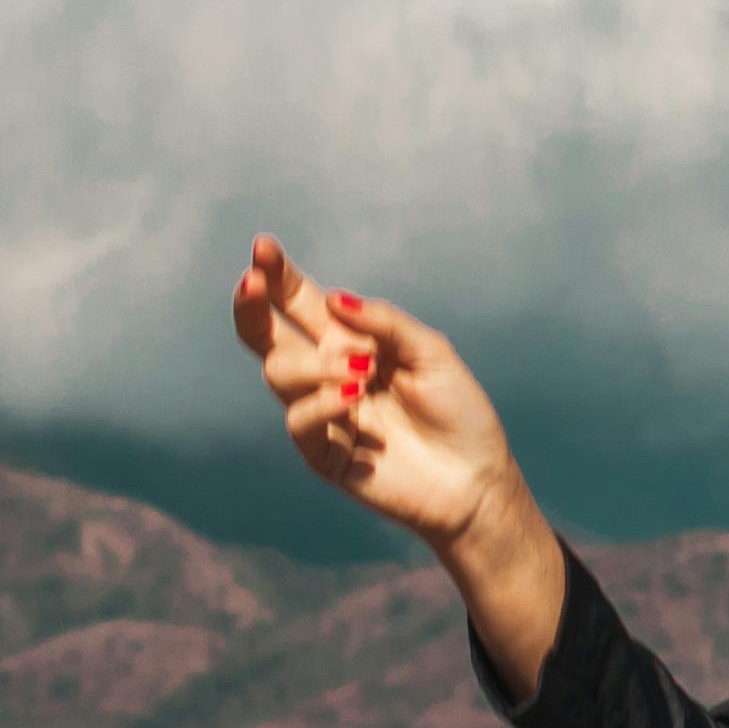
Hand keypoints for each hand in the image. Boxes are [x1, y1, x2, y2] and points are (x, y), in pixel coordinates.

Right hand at [234, 234, 565, 695]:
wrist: (476, 480)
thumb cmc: (459, 412)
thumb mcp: (431, 353)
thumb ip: (384, 323)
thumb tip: (334, 299)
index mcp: (350, 342)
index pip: (300, 303)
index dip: (278, 276)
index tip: (263, 247)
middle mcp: (327, 373)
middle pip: (266, 335)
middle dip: (253, 305)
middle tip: (252, 282)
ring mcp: (320, 413)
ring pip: (279, 372)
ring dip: (316, 364)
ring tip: (362, 374)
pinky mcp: (322, 453)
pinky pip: (299, 420)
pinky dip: (324, 403)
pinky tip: (355, 399)